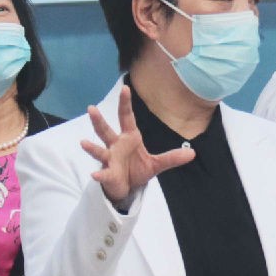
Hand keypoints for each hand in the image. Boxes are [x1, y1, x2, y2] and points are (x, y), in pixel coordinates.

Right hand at [82, 85, 195, 209]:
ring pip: (99, 150)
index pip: (126, 117)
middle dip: (99, 120)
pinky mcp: (109, 173)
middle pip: (106, 130)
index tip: (124, 88)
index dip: (125, 103)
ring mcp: (110, 159)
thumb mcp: (157, 164)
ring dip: (91, 147)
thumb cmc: (138, 170)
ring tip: (83, 143)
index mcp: (129, 137)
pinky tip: (94, 174)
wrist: (128, 187)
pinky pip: (104, 173)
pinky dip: (100, 174)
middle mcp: (116, 145)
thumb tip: (192, 153)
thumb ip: (172, 157)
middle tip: (91, 108)